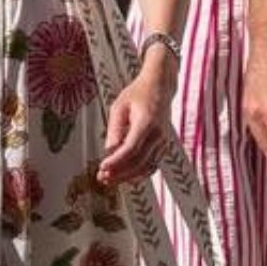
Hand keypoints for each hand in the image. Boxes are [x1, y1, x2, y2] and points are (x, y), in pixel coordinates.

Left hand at [98, 72, 172, 187]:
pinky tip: (125, 176)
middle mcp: (158, 134)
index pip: (131, 149)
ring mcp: (163, 141)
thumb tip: (108, 152)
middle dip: (119, 173)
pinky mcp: (164, 146)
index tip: (102, 167)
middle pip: (139, 162)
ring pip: (146, 168)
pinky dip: (138, 174)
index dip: (116, 162)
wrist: (160, 86)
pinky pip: (152, 165)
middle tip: (102, 178)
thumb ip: (114, 130)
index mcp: (147, 122)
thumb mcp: (119, 106)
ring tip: (110, 179)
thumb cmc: (138, 93)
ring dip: (128, 177)